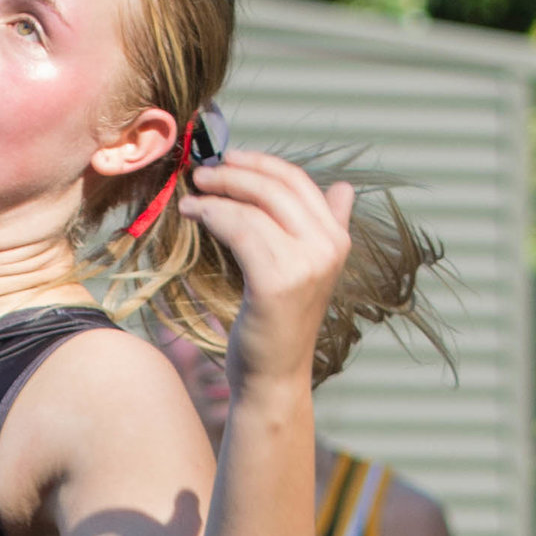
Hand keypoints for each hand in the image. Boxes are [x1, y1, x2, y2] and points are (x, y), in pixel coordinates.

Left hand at [185, 150, 353, 393]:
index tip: (228, 159)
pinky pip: (240, 229)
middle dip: (234, 172)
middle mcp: (329, 248)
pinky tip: (193, 214)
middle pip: (277, 187)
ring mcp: (307, 265)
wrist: (273, 376)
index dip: (260, 163)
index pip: (298, 181)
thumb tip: (343, 187)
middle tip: (202, 171)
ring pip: (254, 207)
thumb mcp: (306, 269)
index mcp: (338, 239)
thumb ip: (323, 227)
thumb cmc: (278, 322)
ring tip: (192, 195)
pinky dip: (211, 215)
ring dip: (217, 194)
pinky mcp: (277, 282)